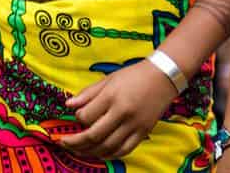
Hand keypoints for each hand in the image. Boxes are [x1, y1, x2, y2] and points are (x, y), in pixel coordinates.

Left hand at [61, 58, 178, 158]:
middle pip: (93, 136)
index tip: (77, 116)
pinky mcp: (144, 131)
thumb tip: (68, 105)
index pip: (86, 116)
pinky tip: (100, 153)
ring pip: (107, 147)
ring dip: (89, 152)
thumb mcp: (110, 79)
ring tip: (79, 150)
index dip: (77, 119)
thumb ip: (89, 93)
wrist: (165, 75)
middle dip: (74, 142)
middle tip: (64, 143)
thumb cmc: (135, 75)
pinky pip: (124, 150)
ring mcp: (134, 124)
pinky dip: (109, 155)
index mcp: (112, 96)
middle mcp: (123, 112)